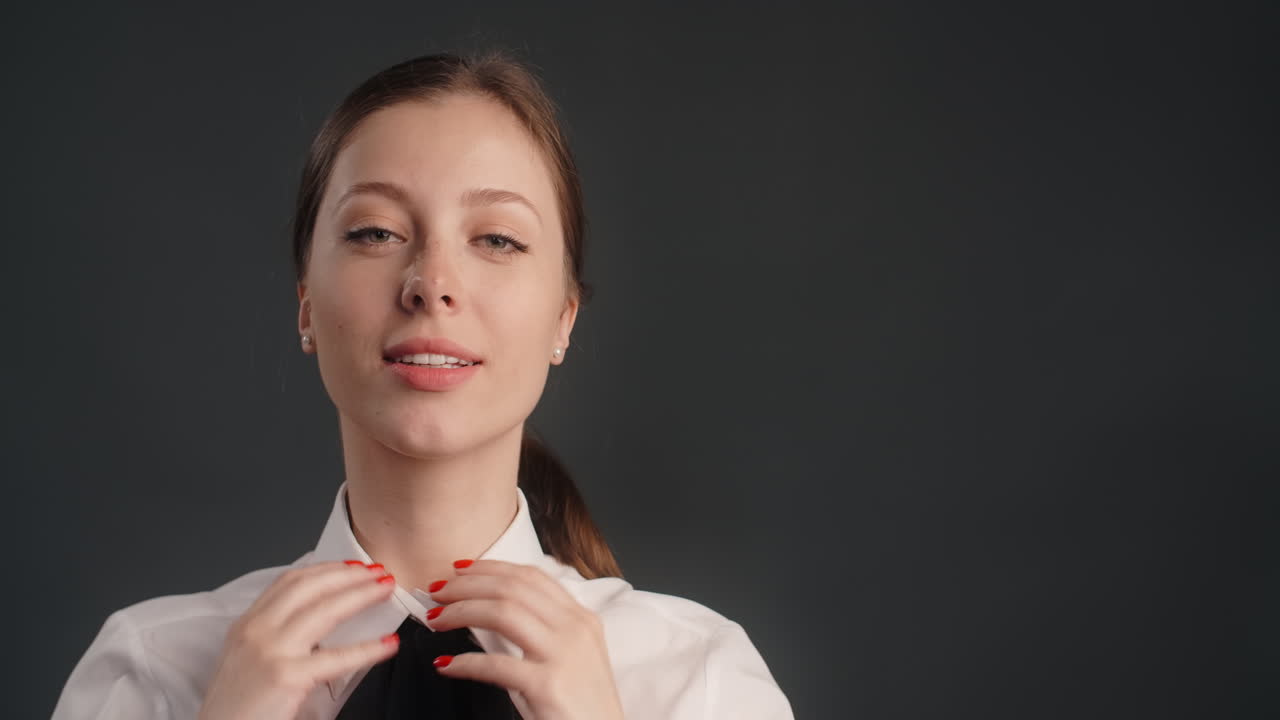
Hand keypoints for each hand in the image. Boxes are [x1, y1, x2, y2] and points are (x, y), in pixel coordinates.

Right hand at [197, 560, 400, 719]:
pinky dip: (367, 649)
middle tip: (377, 571)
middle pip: (309, 587)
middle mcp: (256, 631)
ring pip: (325, 610)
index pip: (289, 582)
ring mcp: (270, 651)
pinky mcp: (286, 677)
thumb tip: (322, 627)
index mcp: (246, 625)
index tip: (351, 566)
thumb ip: (278, 638)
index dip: (325, 569)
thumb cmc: (237, 709)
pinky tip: (387, 644)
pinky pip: (337, 658)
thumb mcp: (248, 660)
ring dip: (362, 595)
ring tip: (386, 590)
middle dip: (348, 575)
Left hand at [425, 559, 625, 719]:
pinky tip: (447, 665)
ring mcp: (562, 655)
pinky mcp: (547, 685)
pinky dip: (463, 663)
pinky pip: (494, 665)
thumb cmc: (582, 706)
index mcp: (581, 618)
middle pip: (512, 588)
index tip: (460, 570)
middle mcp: (575, 629)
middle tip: (438, 592)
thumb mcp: (572, 656)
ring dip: (461, 611)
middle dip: (467, 585)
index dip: (491, 568)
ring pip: (503, 613)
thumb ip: (542, 630)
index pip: (531, 576)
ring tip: (437, 620)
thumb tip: (490, 613)